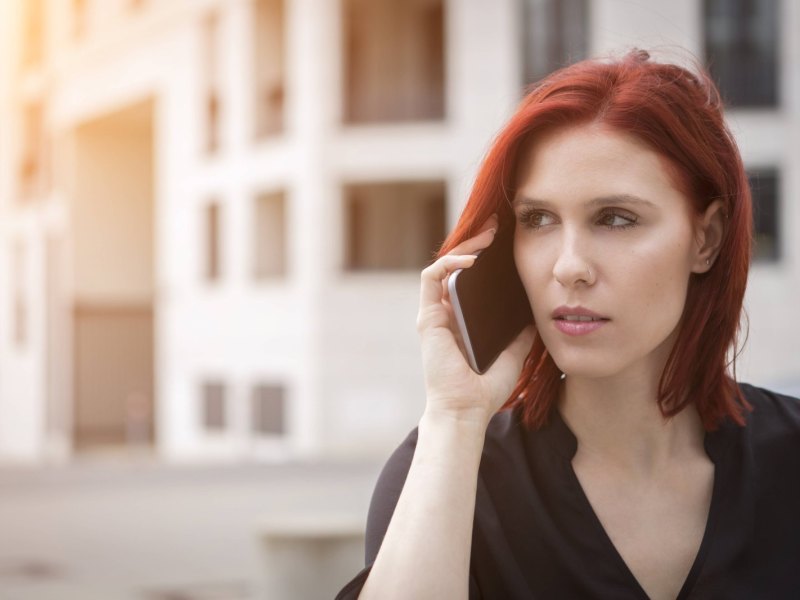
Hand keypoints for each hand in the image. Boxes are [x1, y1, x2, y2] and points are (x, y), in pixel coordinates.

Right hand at [416, 214, 535, 426]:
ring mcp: (435, 313)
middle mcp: (446, 313)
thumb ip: (520, 333)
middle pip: (457, 267)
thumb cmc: (486, 387)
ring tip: (487, 235)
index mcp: (464, 320)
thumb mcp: (513, 353)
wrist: (466, 409)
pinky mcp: (428, 317)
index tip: (505, 241)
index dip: (485, 257)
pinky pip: (432, 278)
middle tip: (496, 227)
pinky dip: (450, 263)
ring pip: (443, 266)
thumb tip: (536, 311)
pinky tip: (472, 259)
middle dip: (476, 242)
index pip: (471, 280)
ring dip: (464, 246)